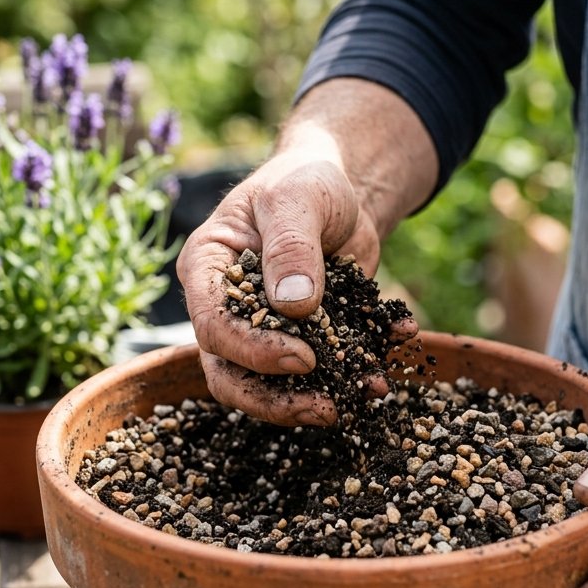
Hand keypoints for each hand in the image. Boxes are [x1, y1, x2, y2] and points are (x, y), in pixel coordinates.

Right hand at [177, 150, 415, 426]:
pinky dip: (349, 377)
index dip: (254, 350)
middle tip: (326, 406)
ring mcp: (258, 329)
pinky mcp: (297, 340)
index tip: (303, 357)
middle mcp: (223, 306)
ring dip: (309, 402)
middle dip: (275, 400)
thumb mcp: (298, 200)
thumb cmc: (305, 181)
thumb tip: (294, 307)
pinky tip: (381, 374)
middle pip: (229, 374)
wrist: (341, 190)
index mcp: (206, 267)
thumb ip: (292, 247)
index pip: (214, 325)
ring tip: (359, 397)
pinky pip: (315, 373)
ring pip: (265, 387)